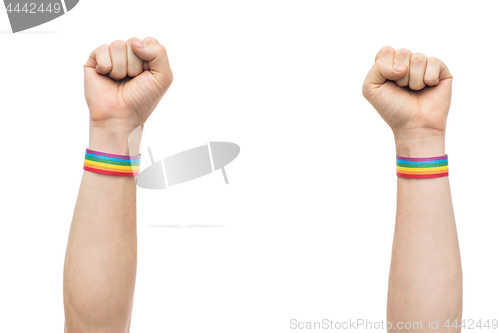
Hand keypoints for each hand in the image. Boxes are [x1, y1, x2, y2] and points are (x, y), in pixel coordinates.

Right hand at [84, 37, 172, 153]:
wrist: (120, 116)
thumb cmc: (142, 99)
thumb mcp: (164, 77)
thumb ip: (159, 53)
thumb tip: (135, 42)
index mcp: (146, 57)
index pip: (149, 41)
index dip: (149, 59)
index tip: (146, 76)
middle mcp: (128, 54)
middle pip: (133, 42)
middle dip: (134, 65)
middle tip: (131, 81)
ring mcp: (111, 56)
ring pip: (118, 45)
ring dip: (121, 68)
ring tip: (119, 80)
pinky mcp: (95, 60)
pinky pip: (102, 49)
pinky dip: (106, 67)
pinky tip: (106, 77)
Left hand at [362, 46, 451, 155]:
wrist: (413, 125)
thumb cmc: (392, 108)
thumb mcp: (370, 88)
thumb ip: (376, 68)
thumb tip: (402, 65)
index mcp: (389, 65)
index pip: (386, 50)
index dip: (386, 67)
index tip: (388, 83)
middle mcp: (407, 63)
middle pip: (402, 52)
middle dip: (400, 76)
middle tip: (403, 89)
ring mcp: (424, 65)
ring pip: (417, 58)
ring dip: (414, 80)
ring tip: (415, 90)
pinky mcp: (440, 69)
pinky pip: (433, 62)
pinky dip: (428, 79)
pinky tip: (428, 87)